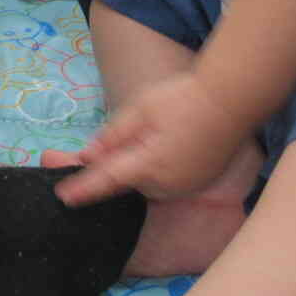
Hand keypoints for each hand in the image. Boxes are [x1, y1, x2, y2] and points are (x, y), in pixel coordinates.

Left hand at [55, 71, 251, 204]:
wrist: (232, 102)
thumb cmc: (183, 100)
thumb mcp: (141, 109)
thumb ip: (113, 135)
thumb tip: (88, 155)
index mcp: (148, 165)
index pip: (107, 180)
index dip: (83, 188)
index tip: (63, 196)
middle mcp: (166, 184)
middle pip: (127, 180)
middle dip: (117, 164)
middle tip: (122, 139)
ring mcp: (184, 186)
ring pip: (146, 181)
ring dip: (139, 165)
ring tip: (156, 133)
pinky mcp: (197, 182)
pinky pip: (166, 181)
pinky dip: (158, 168)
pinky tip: (167, 142)